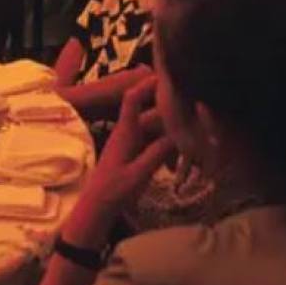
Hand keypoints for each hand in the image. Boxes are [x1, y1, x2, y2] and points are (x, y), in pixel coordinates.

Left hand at [75, 74, 174, 235]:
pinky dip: (163, 146)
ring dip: (167, 132)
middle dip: (166, 109)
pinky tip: (175, 161)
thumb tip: (176, 133)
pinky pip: (150, 142)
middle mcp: (126, 132)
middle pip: (147, 111)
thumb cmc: (113, 191)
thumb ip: (156, 153)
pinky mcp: (131, 153)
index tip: (164, 76)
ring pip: (151, 128)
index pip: (132, 99)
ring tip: (188, 139)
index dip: (146, 84)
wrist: (96, 208)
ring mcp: (128, 142)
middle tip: (190, 108)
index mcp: (124, 132)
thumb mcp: (138, 174)